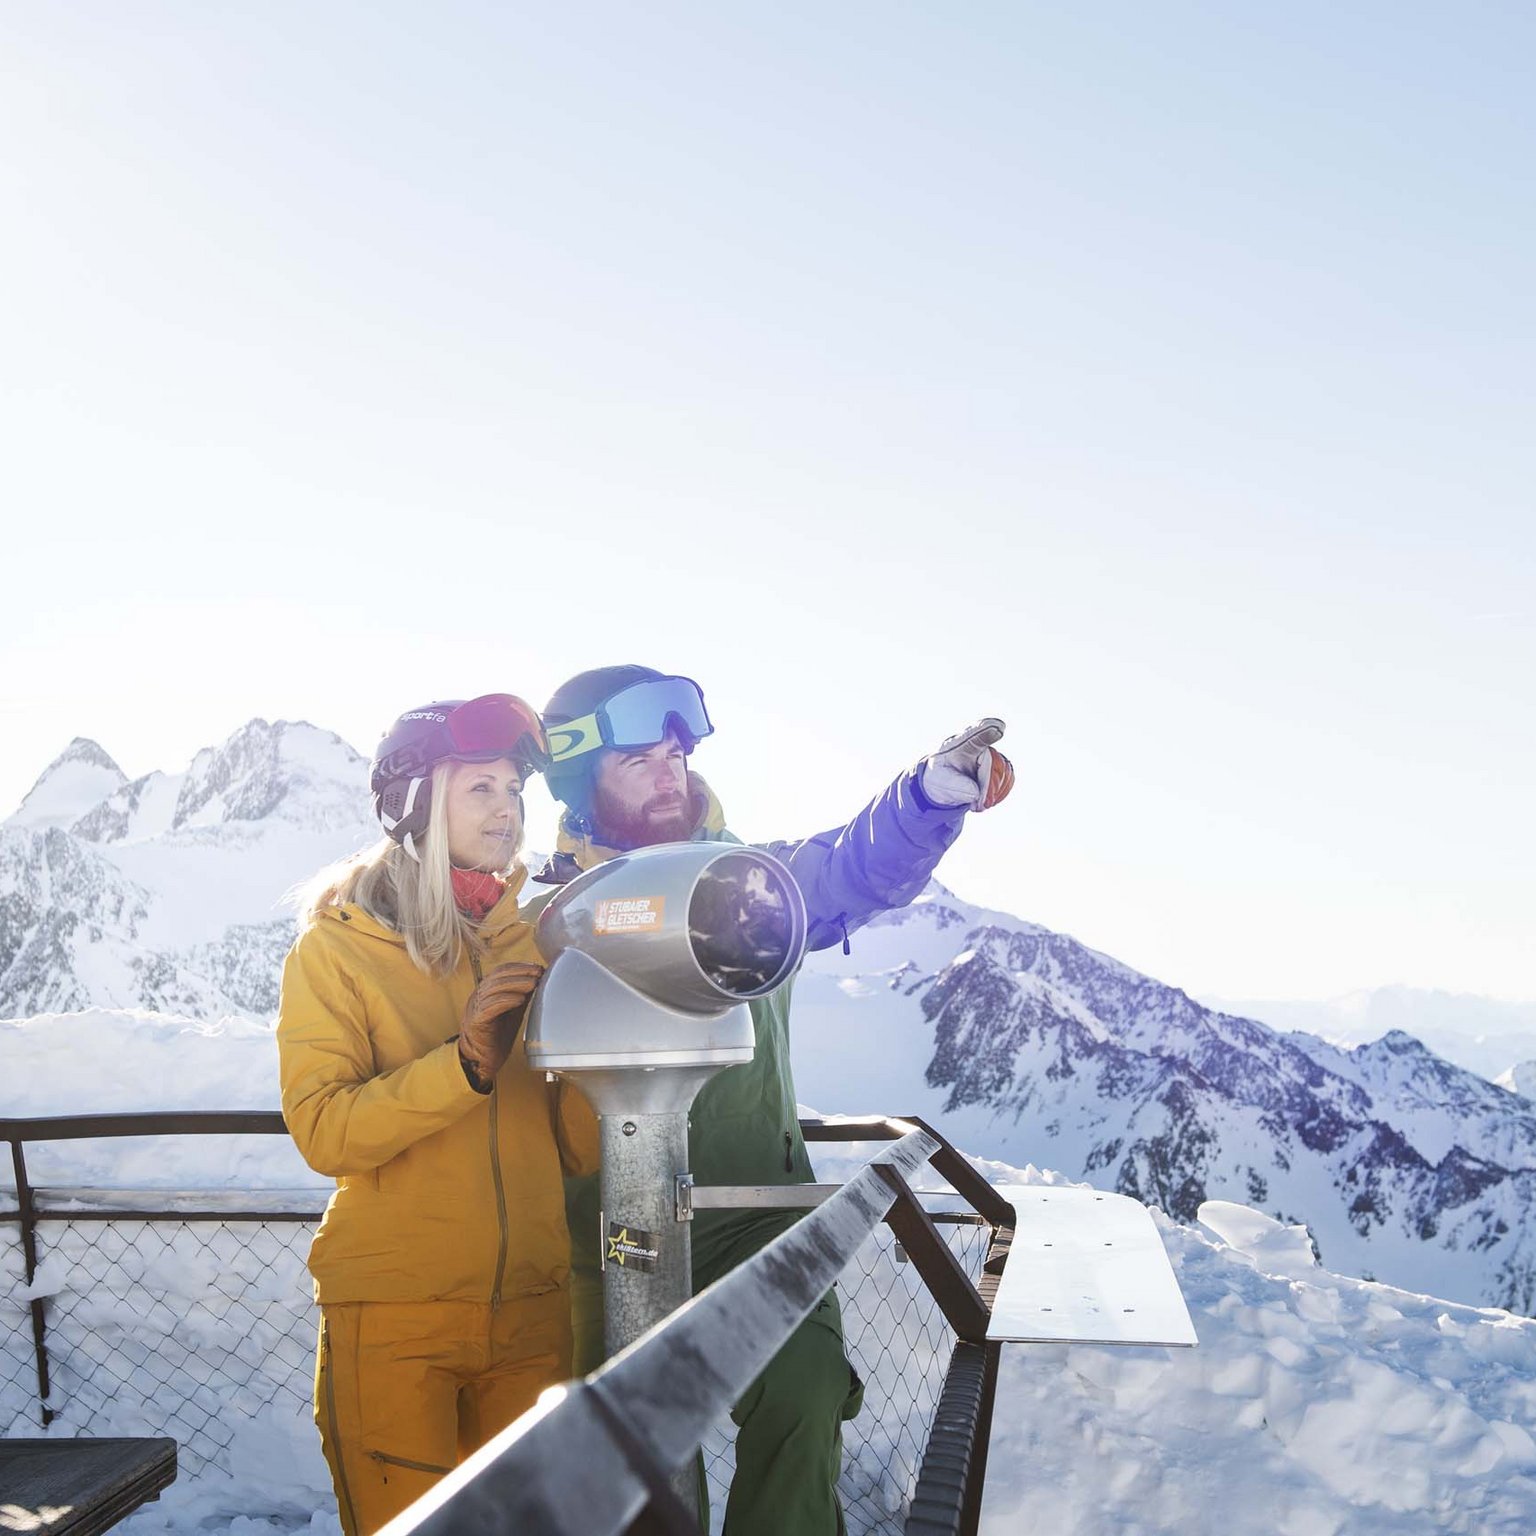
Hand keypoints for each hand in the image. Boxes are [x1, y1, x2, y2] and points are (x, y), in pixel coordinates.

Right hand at [459, 962, 541, 1084]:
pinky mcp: (476, 1021)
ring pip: (494, 989)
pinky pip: (490, 1007)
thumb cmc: (497, 1035)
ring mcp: (475, 1008)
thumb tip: (537, 980)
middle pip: (497, 976)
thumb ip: (521, 995)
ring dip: (516, 984)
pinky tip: (520, 1000)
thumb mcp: (513, 1011)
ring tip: (533, 984)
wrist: (482, 1059)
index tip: (537, 967)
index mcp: (486, 991)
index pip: (500, 970)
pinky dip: (506, 1000)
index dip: (519, 966)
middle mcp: (478, 996)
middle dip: (520, 972)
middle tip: (538, 972)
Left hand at [919, 718, 1014, 811]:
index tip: (998, 727)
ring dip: (995, 791)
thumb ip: (955, 786)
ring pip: (1004, 771)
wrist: (945, 779)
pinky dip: (1000, 792)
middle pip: (994, 762)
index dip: (987, 731)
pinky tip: (987, 799)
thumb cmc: (940, 776)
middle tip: (982, 803)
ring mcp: (990, 753)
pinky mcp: (1000, 764)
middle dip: (990, 785)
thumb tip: (976, 792)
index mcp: (958, 744)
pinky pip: (1007, 778)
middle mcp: (978, 743)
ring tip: (979, 803)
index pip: (975, 735)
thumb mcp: (938, 781)